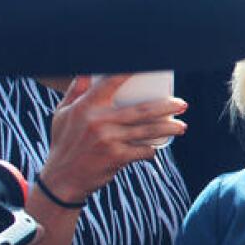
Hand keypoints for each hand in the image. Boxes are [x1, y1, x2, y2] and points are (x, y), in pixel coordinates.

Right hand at [37, 76, 186, 205]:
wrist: (62, 179)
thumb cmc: (64, 143)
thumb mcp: (62, 114)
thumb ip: (75, 92)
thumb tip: (85, 71)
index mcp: (85, 107)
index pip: (110, 83)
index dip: (129, 72)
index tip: (151, 66)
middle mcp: (98, 121)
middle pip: (142, 110)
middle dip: (167, 106)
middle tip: (182, 104)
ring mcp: (109, 139)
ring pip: (148, 131)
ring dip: (169, 129)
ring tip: (181, 127)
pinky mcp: (116, 157)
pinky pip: (143, 150)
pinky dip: (151, 150)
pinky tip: (154, 149)